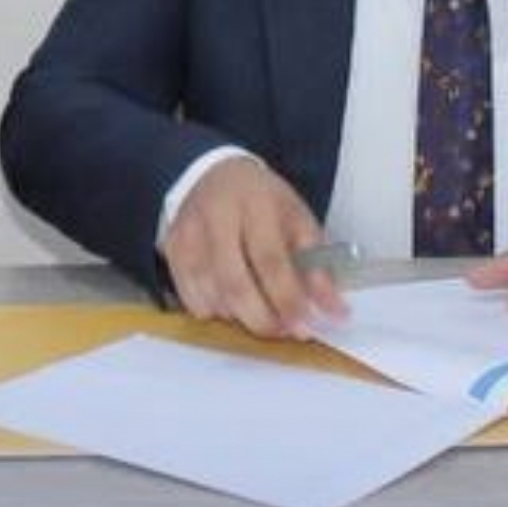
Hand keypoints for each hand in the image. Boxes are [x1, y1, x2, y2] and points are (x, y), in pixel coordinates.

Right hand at [157, 156, 344, 340]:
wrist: (214, 174)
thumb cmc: (263, 201)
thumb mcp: (298, 219)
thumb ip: (318, 266)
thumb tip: (335, 312)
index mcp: (257, 203)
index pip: (271, 260)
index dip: (288, 299)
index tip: (305, 327)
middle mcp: (218, 217)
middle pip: (235, 283)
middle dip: (262, 319)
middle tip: (283, 332)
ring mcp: (190, 234)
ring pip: (211, 295)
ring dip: (240, 317)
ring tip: (261, 316)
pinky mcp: (172, 249)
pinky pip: (190, 297)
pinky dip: (214, 311)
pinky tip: (231, 305)